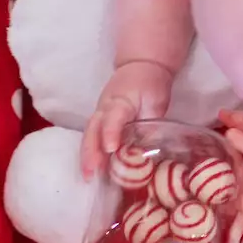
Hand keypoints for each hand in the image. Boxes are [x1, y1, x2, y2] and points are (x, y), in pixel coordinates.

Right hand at [80, 60, 174, 176]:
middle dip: (91, 151)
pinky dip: (90, 151)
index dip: (111, 133)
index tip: (111, 149)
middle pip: (93, 129)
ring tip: (87, 176)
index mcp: (121, 101)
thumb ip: (151, 123)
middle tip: (91, 172)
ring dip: (86, 154)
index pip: (113, 117)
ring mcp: (100, 112)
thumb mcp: (156, 102)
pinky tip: (92, 169)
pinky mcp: (100, 119)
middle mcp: (105, 107)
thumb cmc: (149, 85)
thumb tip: (150, 148)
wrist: (140, 67)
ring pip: (89, 133)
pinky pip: (92, 135)